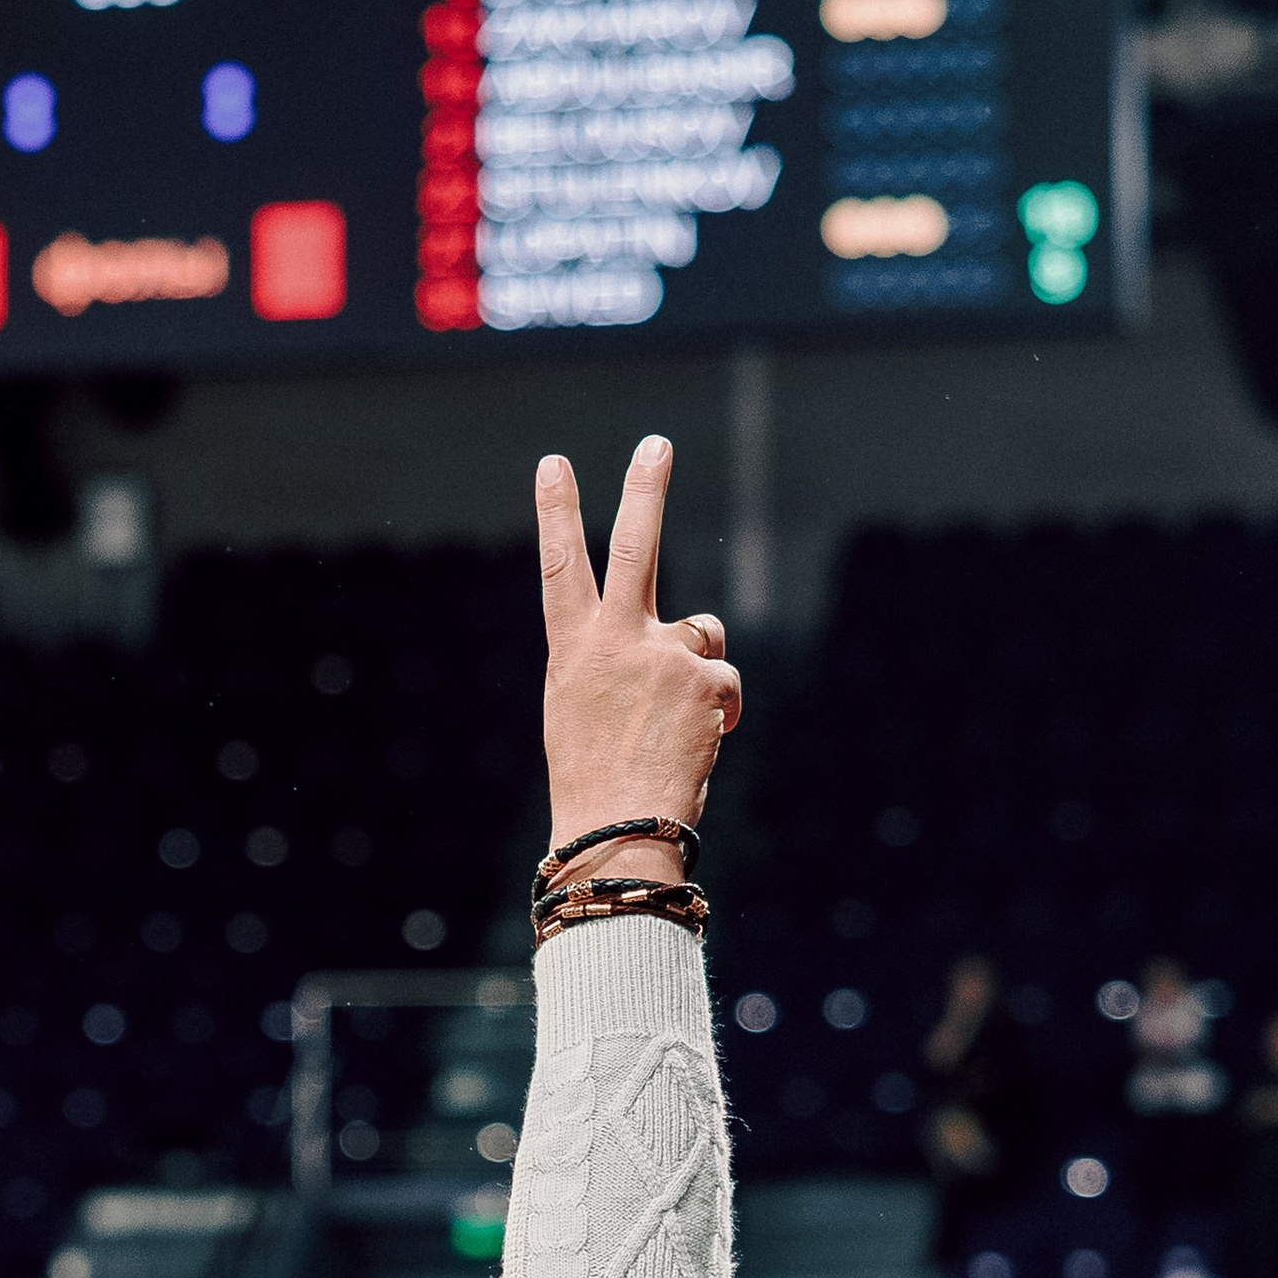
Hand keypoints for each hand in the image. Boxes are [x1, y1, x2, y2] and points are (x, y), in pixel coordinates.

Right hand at [535, 435, 740, 863]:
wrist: (618, 832)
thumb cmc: (596, 781)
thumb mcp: (584, 710)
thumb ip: (622, 661)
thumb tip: (688, 638)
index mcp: (572, 652)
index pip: (560, 568)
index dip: (556, 513)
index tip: (553, 463)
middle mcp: (613, 642)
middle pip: (633, 547)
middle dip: (644, 490)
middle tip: (655, 444)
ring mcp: (660, 655)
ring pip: (701, 633)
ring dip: (699, 669)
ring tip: (674, 728)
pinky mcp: (703, 677)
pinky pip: (724, 680)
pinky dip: (719, 712)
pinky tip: (699, 746)